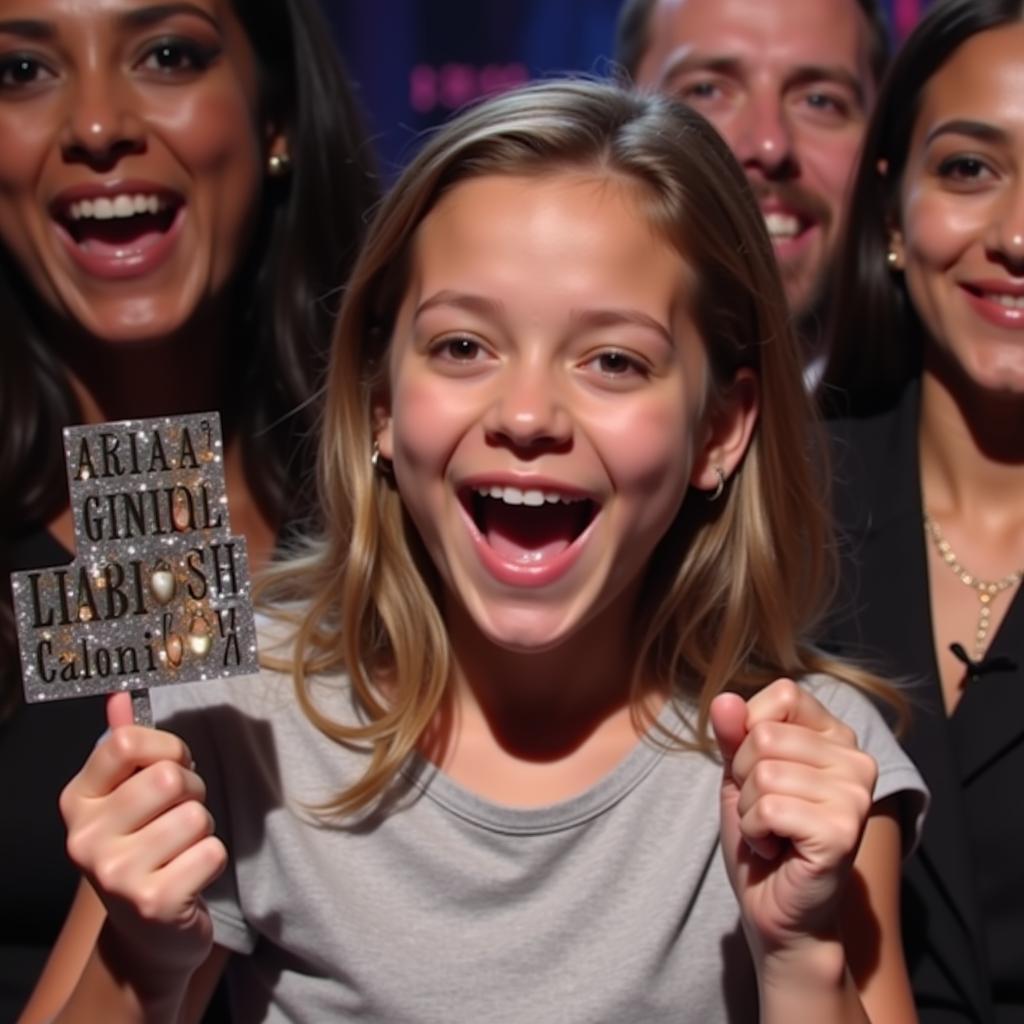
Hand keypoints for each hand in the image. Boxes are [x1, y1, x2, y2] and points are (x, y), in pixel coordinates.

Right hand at [59, 692, 226, 980]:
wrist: (148, 934)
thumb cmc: (145, 847)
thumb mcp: (123, 796)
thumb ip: (122, 745)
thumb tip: (119, 695)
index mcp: (77, 801)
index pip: (126, 740)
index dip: (167, 747)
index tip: (171, 767)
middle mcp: (85, 838)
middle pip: (168, 777)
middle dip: (192, 791)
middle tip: (179, 816)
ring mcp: (115, 875)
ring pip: (196, 815)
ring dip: (203, 828)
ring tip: (182, 848)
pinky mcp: (153, 903)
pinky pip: (212, 852)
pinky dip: (213, 860)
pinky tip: (190, 877)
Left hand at [710, 678, 876, 961]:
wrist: (776, 908)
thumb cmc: (762, 835)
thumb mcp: (739, 773)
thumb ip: (732, 733)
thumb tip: (723, 698)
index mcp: (837, 736)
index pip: (784, 694)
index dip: (749, 731)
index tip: (761, 772)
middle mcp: (856, 759)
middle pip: (765, 734)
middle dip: (745, 777)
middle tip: (767, 811)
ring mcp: (856, 795)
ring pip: (764, 772)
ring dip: (750, 809)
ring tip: (773, 832)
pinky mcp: (842, 830)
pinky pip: (769, 808)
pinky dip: (756, 832)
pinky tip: (777, 849)